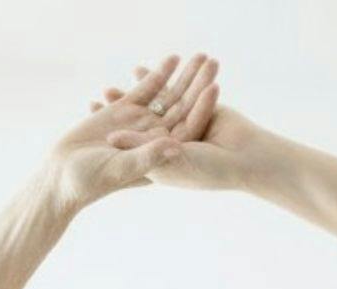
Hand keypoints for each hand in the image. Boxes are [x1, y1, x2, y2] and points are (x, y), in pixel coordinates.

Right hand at [44, 52, 219, 210]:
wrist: (62, 175)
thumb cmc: (90, 181)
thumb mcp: (121, 169)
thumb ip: (147, 157)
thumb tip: (176, 146)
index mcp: (162, 155)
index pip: (188, 128)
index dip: (202, 107)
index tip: (215, 86)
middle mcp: (156, 138)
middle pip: (183, 107)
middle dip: (198, 85)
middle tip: (213, 62)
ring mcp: (142, 123)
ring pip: (168, 96)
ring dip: (184, 76)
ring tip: (201, 55)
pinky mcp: (125, 111)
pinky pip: (146, 90)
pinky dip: (157, 74)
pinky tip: (173, 58)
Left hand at [90, 60, 268, 191]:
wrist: (246, 160)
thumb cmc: (209, 170)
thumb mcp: (168, 161)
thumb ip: (140, 148)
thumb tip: (111, 137)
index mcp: (158, 162)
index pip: (128, 149)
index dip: (109, 136)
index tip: (90, 121)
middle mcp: (168, 146)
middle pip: (138, 127)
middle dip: (119, 112)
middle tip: (101, 95)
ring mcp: (183, 131)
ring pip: (156, 109)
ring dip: (139, 95)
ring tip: (117, 81)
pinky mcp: (197, 114)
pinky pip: (175, 95)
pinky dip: (162, 82)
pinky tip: (146, 69)